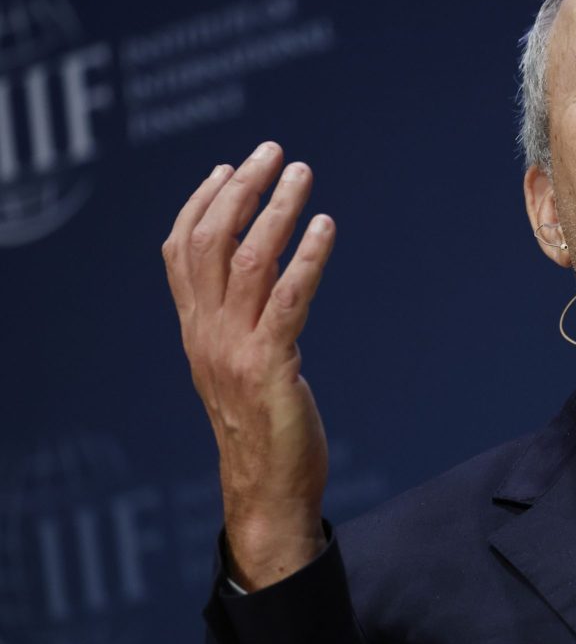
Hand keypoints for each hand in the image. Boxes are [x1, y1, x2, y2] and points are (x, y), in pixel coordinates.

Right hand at [161, 142, 335, 588]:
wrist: (266, 491)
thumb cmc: (262, 426)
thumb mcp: (239, 364)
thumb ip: (241, 319)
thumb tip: (264, 270)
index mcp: (195, 330)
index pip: (180, 251)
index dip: (201, 204)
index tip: (228, 168)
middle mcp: (206, 333)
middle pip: (209, 242)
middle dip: (241, 190)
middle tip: (273, 152)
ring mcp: (235, 349)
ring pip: (247, 261)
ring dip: (276, 210)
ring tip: (302, 174)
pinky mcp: (271, 367)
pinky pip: (287, 300)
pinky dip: (307, 258)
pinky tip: (325, 228)